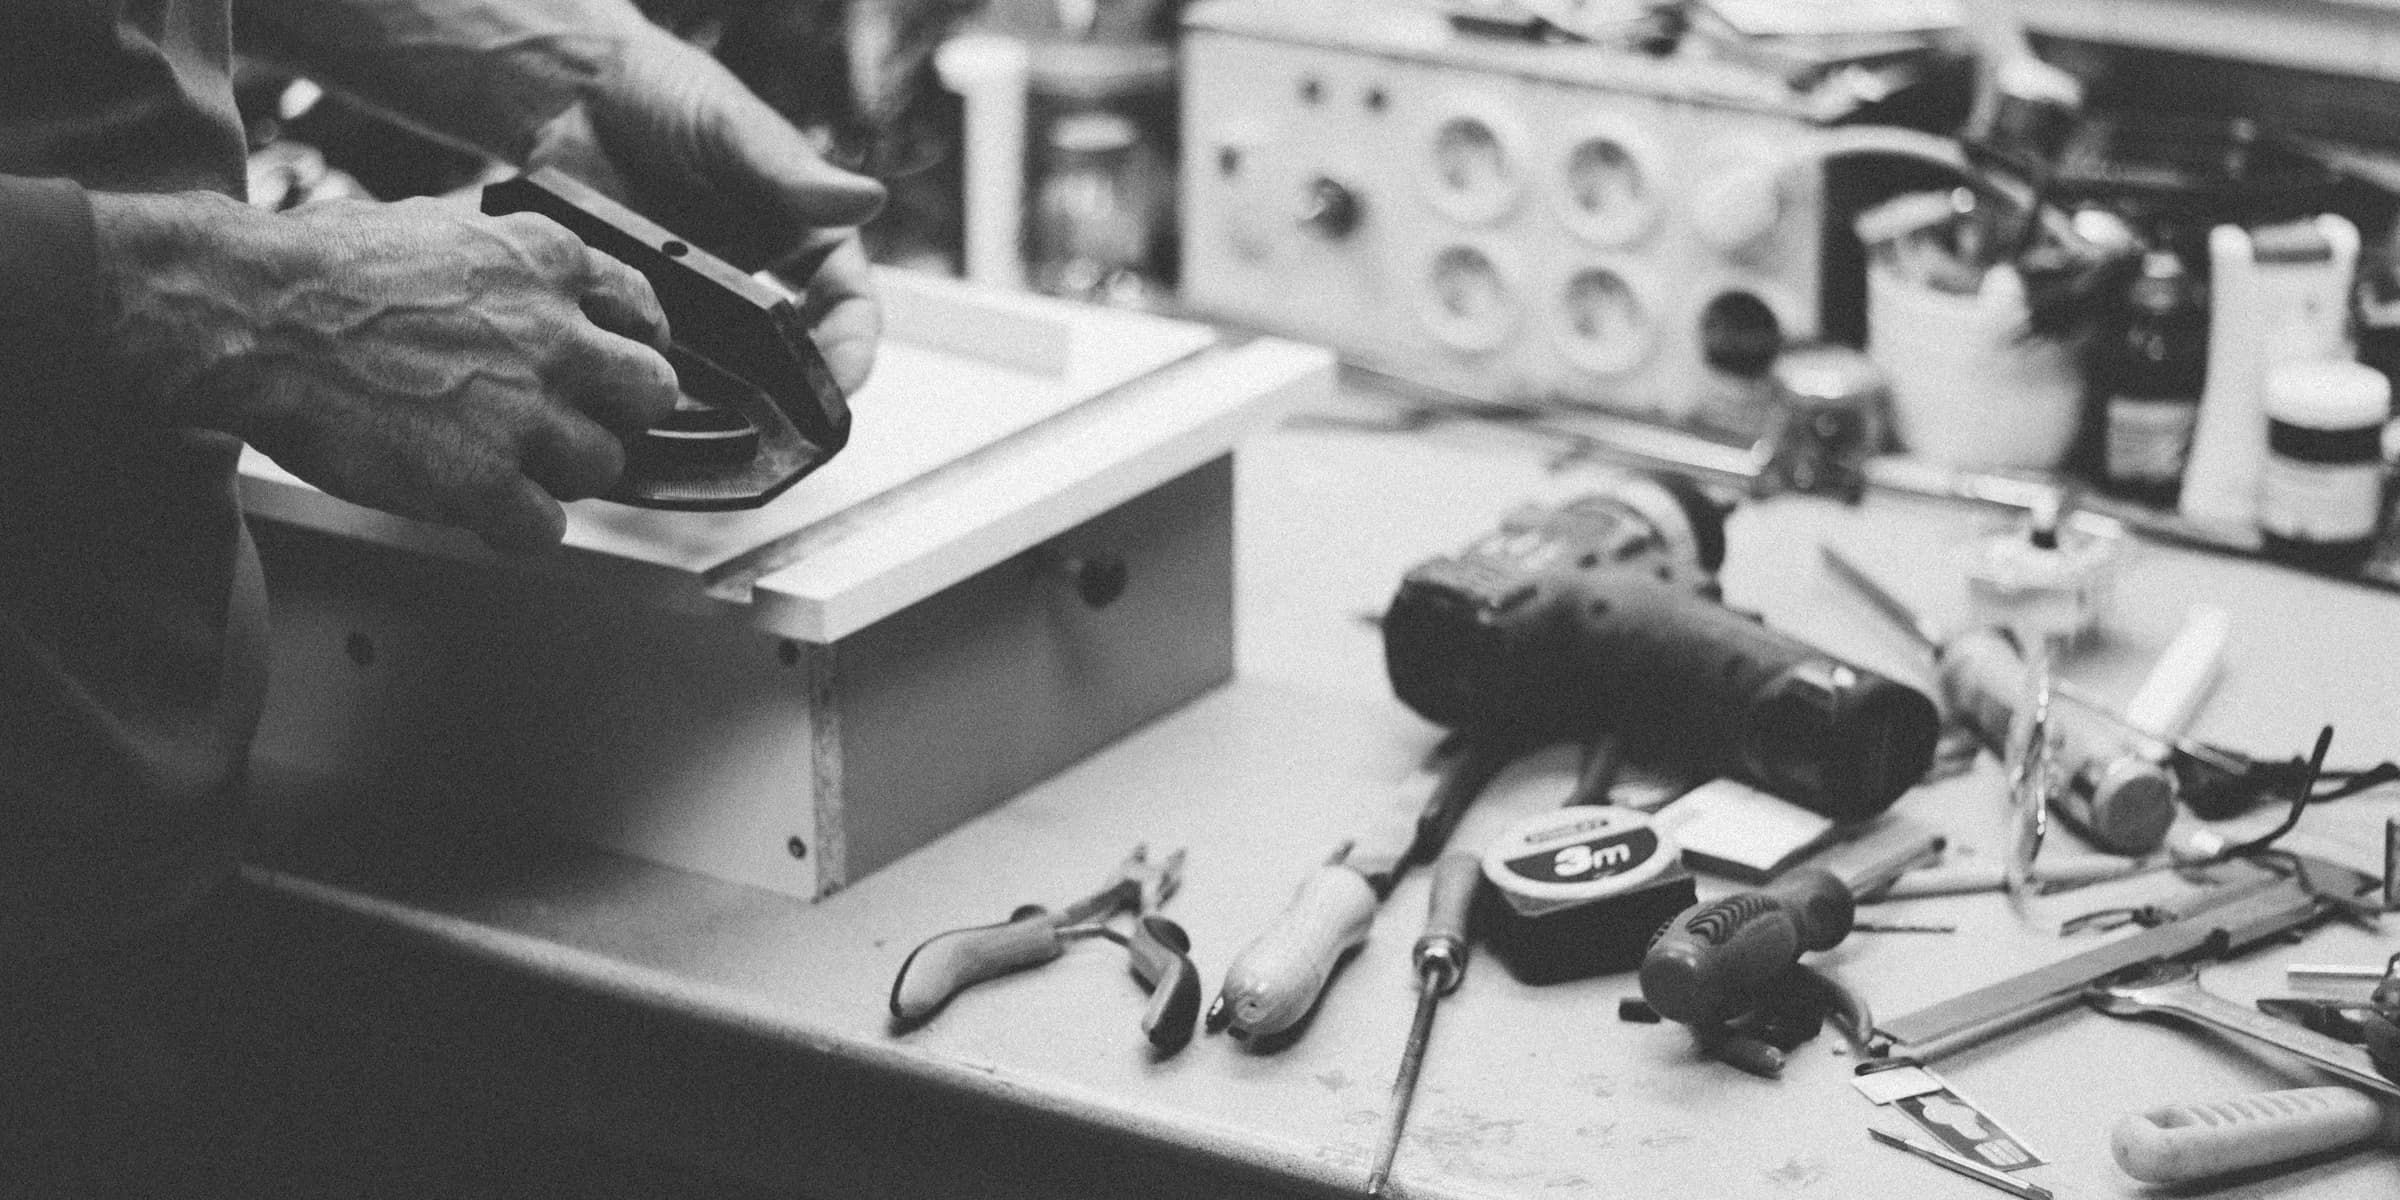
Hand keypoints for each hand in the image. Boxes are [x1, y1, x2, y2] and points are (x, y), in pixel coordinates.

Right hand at [92, 191, 679, 553]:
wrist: (252, 314)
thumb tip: (534, 287)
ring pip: (603, 466)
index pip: (643, 309)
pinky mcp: (481, 478)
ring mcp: (523, 409)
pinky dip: (515, 527)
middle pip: (652, 393)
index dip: (632, 344)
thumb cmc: (318, 269)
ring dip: (559, 474)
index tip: (614, 366)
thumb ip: (505, 264)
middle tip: (571, 425)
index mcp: (546, 260)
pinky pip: (544, 528)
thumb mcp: (437, 226)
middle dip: (619, 414)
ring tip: (498, 461)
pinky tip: (474, 504)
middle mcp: (553, 333)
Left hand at [533, 21, 884, 392]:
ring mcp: (698, 308)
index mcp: (803, 241)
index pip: (849, 309)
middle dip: (789, 400)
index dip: (852, 352)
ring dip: (719, 405)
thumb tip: (869, 198)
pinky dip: (653, 385)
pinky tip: (641, 394)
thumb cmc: (666, 95)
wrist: (571, 95)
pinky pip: (655, 363)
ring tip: (706, 423)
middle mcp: (758, 284)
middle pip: (793, 362)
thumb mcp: (734, 132)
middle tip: (774, 428)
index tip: (837, 383)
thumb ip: (794, 176)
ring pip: (725, 377)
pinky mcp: (640, 317)